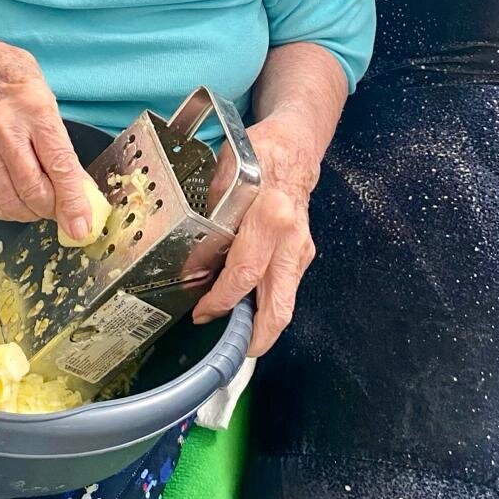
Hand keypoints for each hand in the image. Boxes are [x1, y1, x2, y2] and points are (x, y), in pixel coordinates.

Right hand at [0, 32, 91, 239]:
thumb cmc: (9, 77)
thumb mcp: (46, 96)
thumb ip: (62, 140)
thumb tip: (80, 184)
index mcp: (33, 110)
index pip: (59, 164)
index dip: (73, 200)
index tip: (83, 226)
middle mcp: (5, 133)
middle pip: (33, 190)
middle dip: (56, 210)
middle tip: (69, 211)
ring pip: (11, 203)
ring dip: (34, 213)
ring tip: (47, 205)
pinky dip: (13, 210)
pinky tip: (24, 201)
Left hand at [191, 118, 318, 355]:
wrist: (296, 147)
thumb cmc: (259, 155)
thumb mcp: (225, 177)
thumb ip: (211, 221)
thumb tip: (195, 265)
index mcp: (271, 218)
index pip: (244, 274)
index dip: (220, 300)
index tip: (201, 313)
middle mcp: (292, 240)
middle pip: (279, 307)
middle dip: (257, 338)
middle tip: (232, 351)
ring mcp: (302, 250)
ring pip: (285, 302)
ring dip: (261, 324)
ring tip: (234, 333)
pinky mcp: (304, 254)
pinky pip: (284, 287)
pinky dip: (266, 302)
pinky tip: (246, 305)